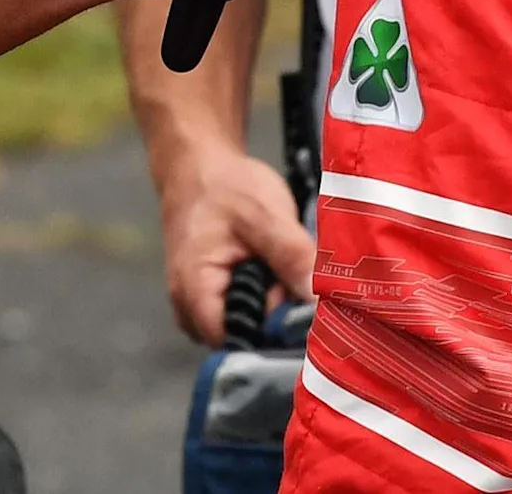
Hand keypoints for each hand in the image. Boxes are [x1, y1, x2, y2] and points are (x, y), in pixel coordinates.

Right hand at [156, 145, 317, 344]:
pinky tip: (270, 270)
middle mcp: (190, 311)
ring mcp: (199, 308)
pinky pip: (246, 313)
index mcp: (195, 292)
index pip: (238, 345)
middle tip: (287, 273)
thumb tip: (321, 303)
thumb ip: (292, 258)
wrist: (200, 167)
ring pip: (250, 327)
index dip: (275, 335)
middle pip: (245, 340)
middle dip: (276, 315)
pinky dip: (265, 296)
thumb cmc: (225, 187)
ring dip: (272, 304)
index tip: (301, 308)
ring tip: (275, 267)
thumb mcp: (265, 213)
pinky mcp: (213, 300)